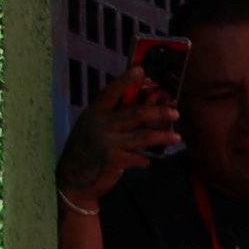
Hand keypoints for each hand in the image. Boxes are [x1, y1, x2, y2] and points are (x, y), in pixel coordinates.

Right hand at [55, 60, 179, 201]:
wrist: (73, 179)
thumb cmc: (86, 150)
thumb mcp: (93, 128)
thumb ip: (113, 118)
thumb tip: (144, 107)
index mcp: (94, 112)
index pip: (111, 92)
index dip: (126, 80)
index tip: (141, 70)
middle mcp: (101, 124)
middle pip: (136, 113)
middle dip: (158, 111)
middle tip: (175, 112)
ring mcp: (108, 142)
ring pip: (143, 136)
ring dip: (162, 136)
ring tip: (176, 137)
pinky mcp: (114, 160)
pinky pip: (138, 157)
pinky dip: (144, 159)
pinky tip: (147, 161)